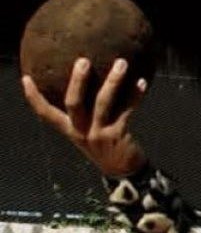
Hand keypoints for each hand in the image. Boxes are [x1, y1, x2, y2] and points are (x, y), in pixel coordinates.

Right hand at [22, 57, 147, 176]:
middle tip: (83, 60)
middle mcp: (81, 131)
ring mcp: (99, 134)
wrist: (123, 171)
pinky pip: (127, 110)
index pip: (45, 113)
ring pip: (103, 103)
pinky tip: (142, 82)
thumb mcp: (88, 133)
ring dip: (113, 81)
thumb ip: (85, 115)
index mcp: (70, 130)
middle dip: (77, 81)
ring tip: (121, 63)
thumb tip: (91, 84)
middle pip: (73, 103)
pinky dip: (135, 95)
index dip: (34, 97)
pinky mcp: (117, 135)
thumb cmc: (105, 146)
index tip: (26, 78)